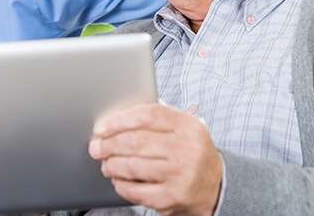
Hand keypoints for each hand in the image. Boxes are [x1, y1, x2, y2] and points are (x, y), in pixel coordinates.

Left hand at [89, 103, 222, 215]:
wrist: (216, 187)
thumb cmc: (192, 153)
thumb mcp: (185, 129)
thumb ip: (159, 118)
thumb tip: (118, 116)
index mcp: (188, 126)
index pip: (147, 116)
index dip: (119, 120)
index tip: (102, 127)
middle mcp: (187, 150)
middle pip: (136, 141)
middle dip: (109, 144)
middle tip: (96, 147)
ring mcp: (180, 175)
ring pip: (132, 166)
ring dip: (111, 165)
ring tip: (106, 164)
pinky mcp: (171, 197)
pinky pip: (136, 190)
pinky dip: (121, 185)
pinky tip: (118, 180)